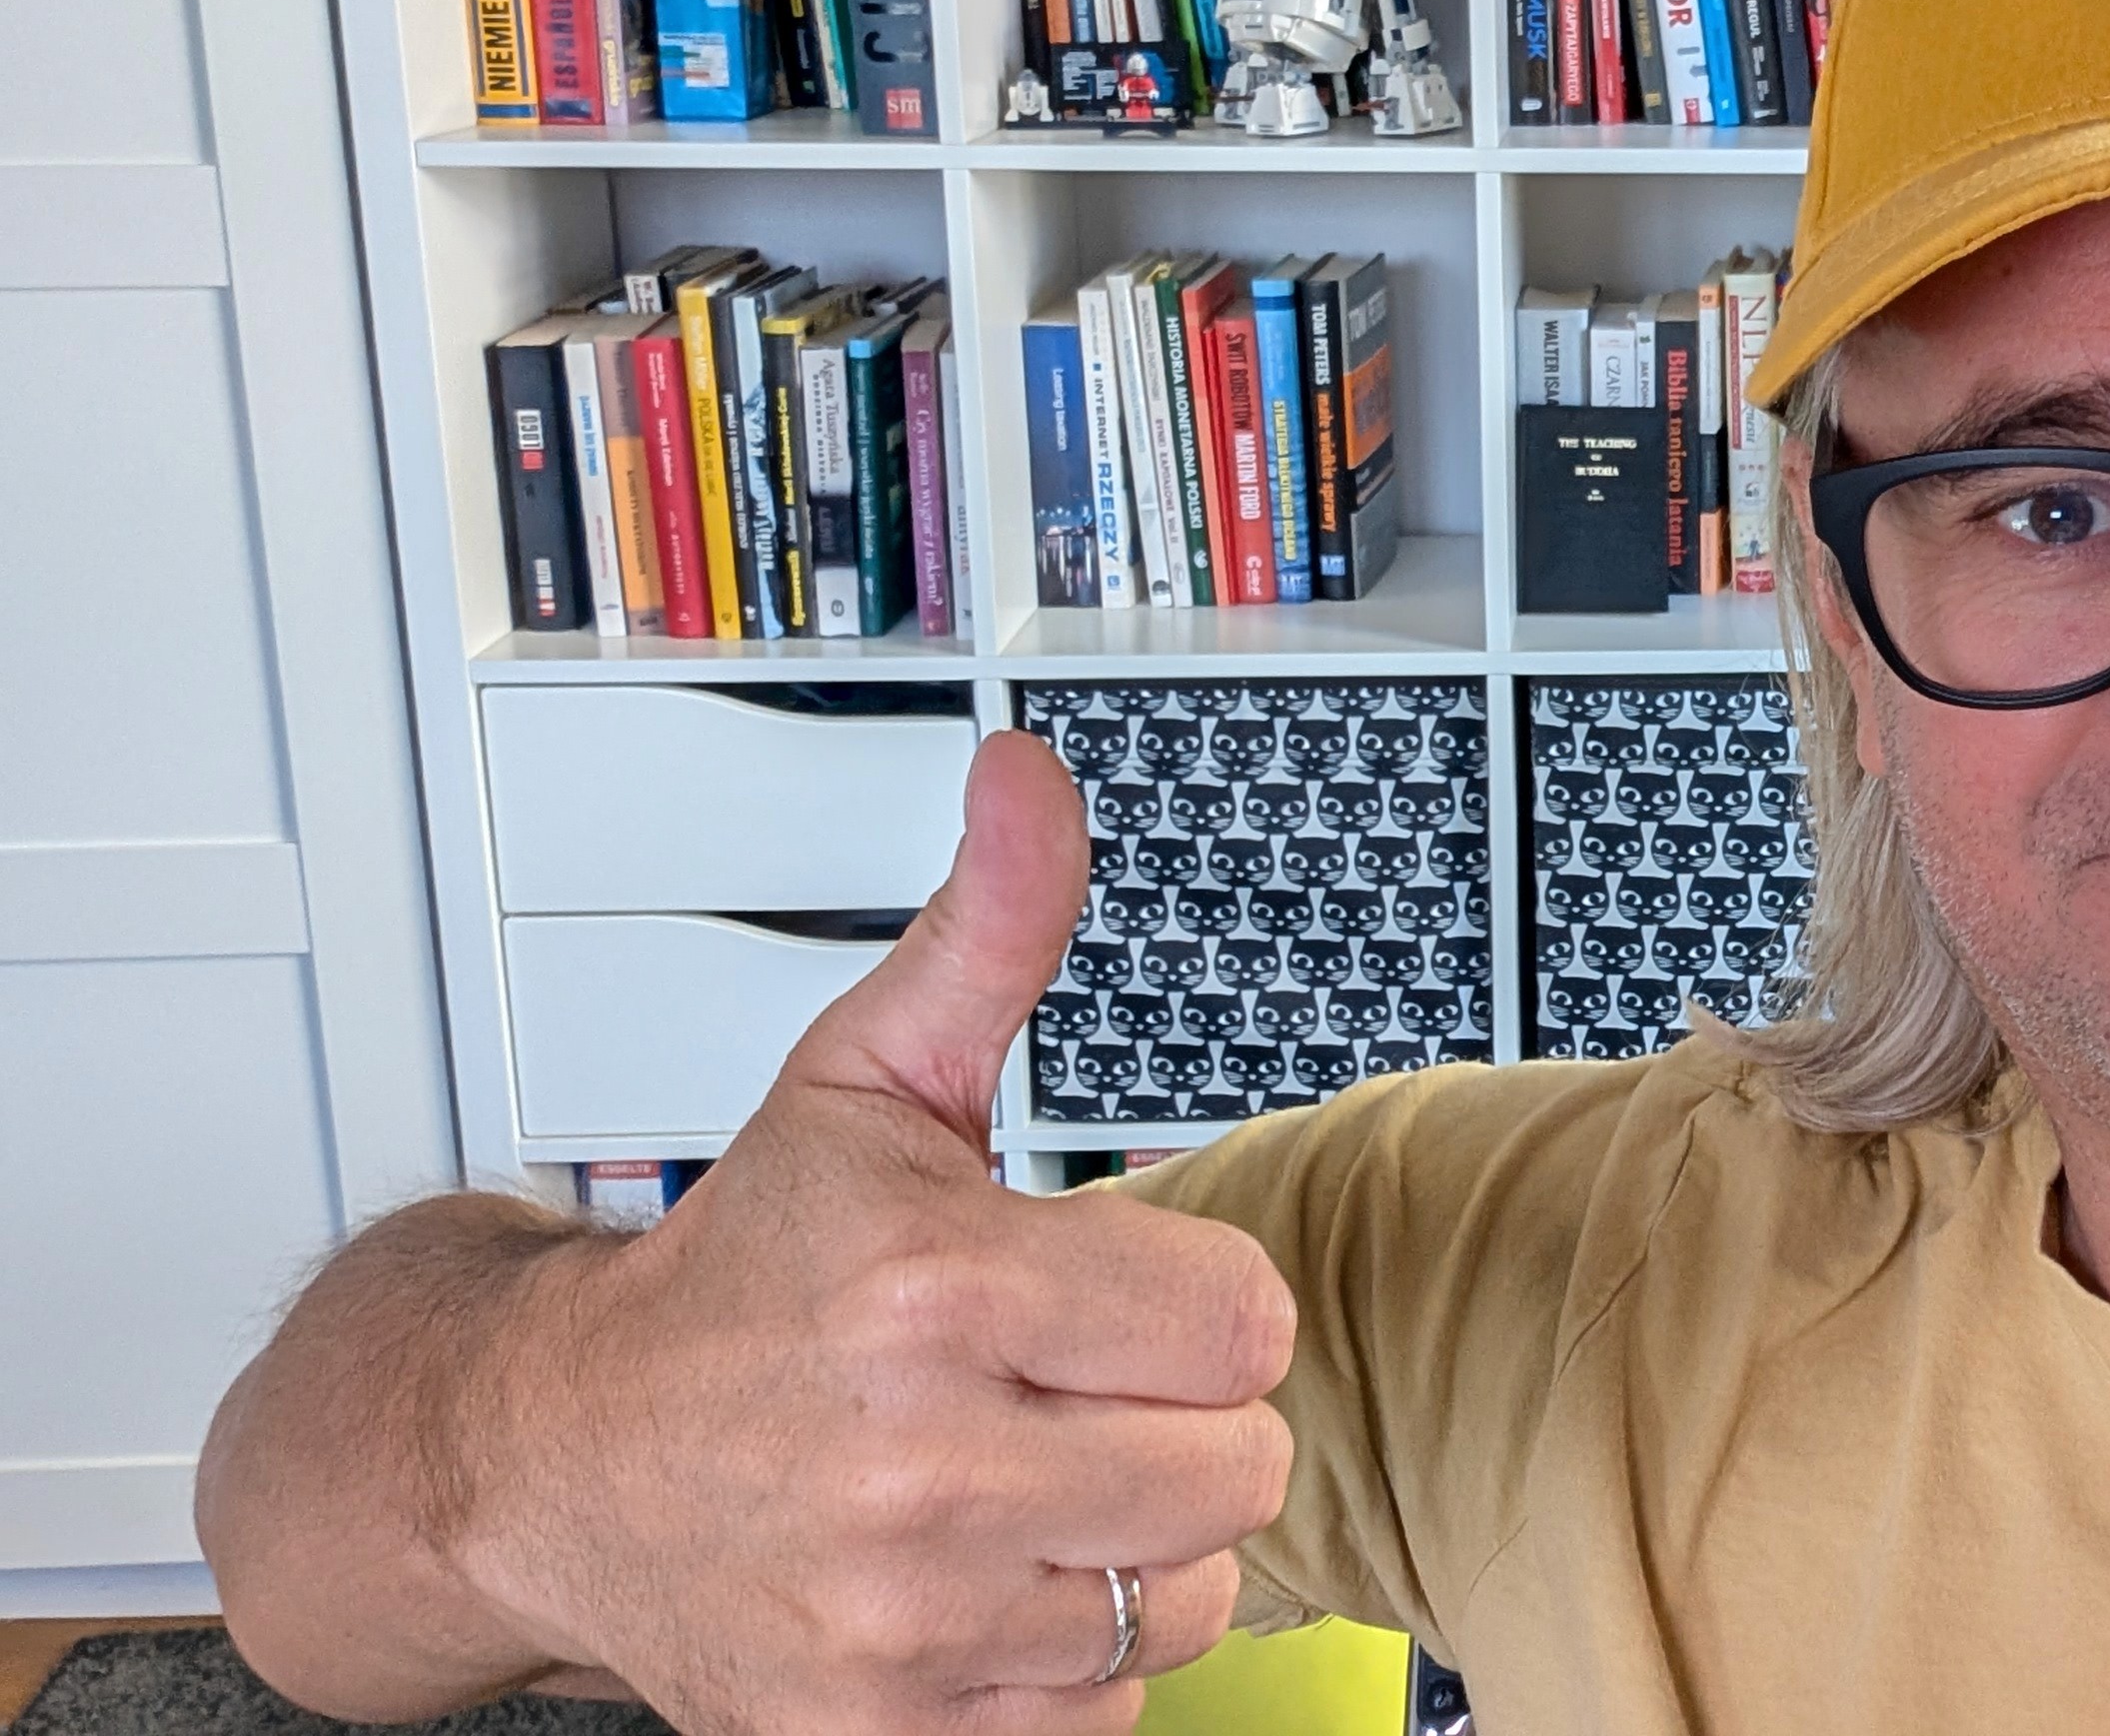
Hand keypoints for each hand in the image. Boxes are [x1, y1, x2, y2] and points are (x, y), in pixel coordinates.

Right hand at [458, 733, 1292, 1734]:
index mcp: (936, 1292)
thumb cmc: (735, 1278)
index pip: (1246, 1325)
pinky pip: (1107, 1710)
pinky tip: (983, 1578)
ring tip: (1022, 1480)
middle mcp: (922, 1468)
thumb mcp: (867, 1080)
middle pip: (1242, 1468)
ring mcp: (903, 1620)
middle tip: (1070, 1387)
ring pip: (1189, 1597)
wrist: (547, 1464)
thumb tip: (1029, 781)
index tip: (1114, 1292)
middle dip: (1177, 1421)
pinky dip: (1066, 1658)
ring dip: (1129, 1543)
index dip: (1195, 1302)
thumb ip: (987, 932)